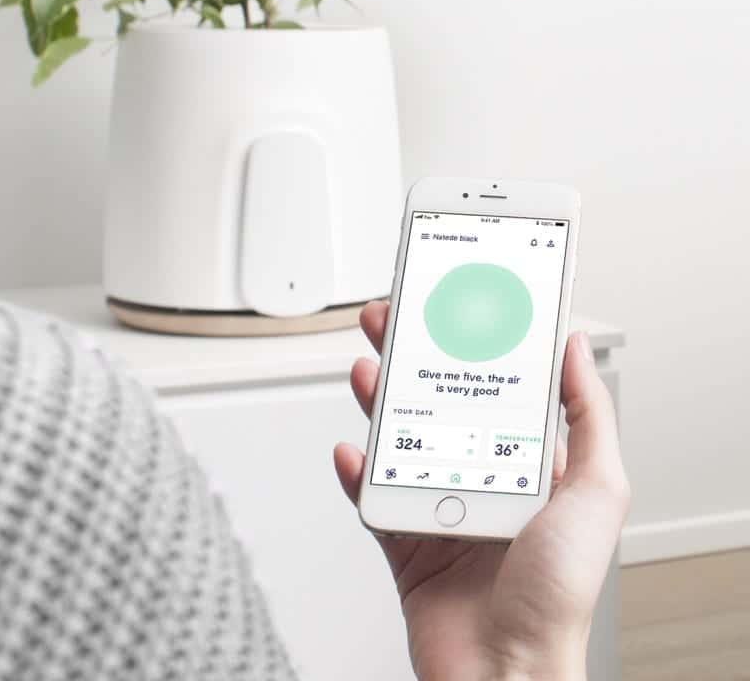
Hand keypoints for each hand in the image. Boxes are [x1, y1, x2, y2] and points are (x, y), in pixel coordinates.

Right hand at [333, 302, 629, 680]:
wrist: (505, 674)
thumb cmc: (558, 598)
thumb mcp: (599, 491)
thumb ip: (589, 416)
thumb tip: (576, 347)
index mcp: (528, 465)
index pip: (495, 387)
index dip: (471, 343)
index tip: (453, 306)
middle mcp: (482, 480)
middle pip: (438, 403)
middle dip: (412, 358)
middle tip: (390, 321)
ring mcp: (440, 509)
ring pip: (398, 440)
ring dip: (378, 403)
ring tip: (368, 372)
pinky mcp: (404, 542)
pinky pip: (371, 497)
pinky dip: (356, 472)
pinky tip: (351, 450)